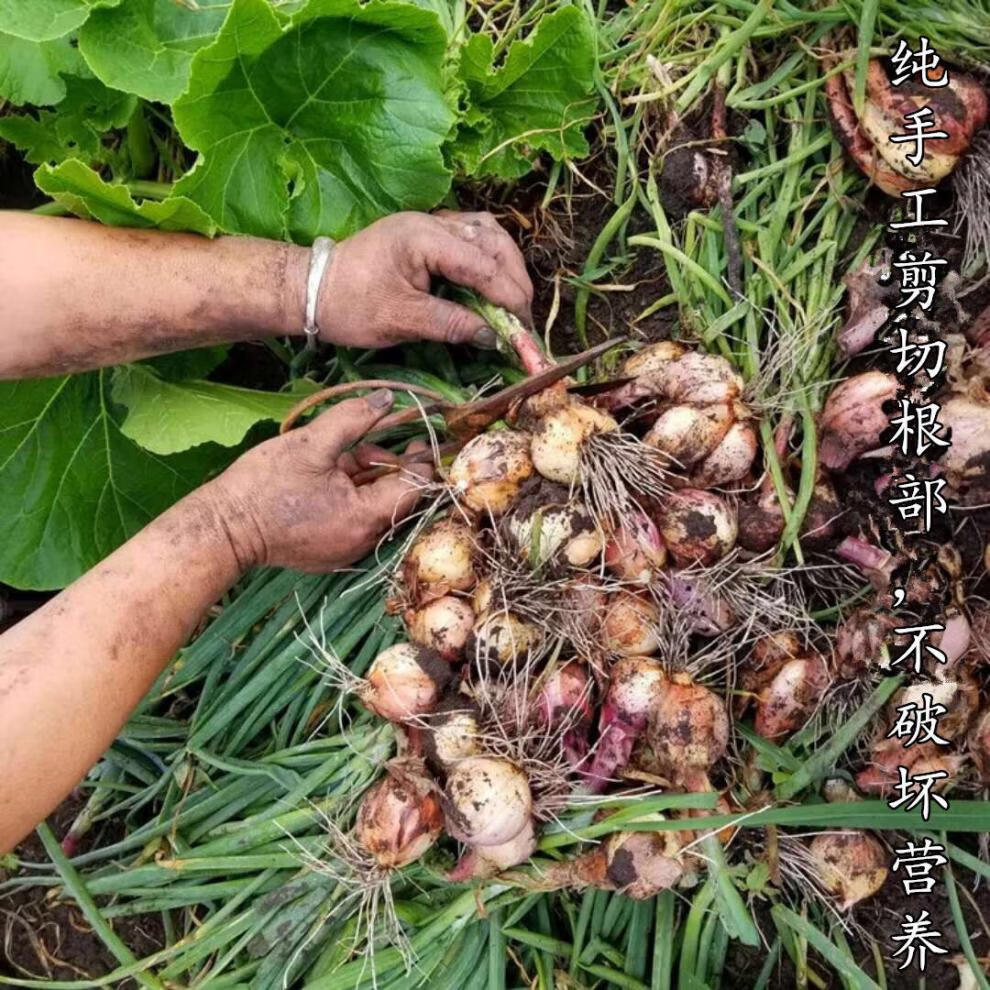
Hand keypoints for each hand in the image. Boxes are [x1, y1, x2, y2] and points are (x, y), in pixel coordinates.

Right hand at [206, 390, 429, 572]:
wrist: (223, 528)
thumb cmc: (263, 486)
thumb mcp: (311, 444)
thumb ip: (354, 419)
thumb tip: (388, 398)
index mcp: (365, 518)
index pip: (414, 487)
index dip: (421, 459)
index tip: (420, 436)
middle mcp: (364, 541)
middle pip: (398, 499)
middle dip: (388, 466)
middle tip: (363, 443)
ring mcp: (348, 550)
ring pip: (377, 508)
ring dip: (369, 479)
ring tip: (341, 458)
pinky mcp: (332, 552)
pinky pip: (358, 520)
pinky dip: (354, 497)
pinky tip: (331, 478)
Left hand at [317, 211, 533, 347]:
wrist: (313, 290)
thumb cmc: (350, 305)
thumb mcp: (400, 320)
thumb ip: (450, 324)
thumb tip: (492, 337)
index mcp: (423, 237)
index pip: (483, 264)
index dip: (509, 298)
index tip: (524, 330)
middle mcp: (433, 222)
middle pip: (494, 241)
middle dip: (515, 281)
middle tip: (524, 320)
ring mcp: (432, 224)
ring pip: (489, 234)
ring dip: (508, 267)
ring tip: (515, 303)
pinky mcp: (430, 235)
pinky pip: (474, 238)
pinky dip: (492, 260)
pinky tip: (495, 285)